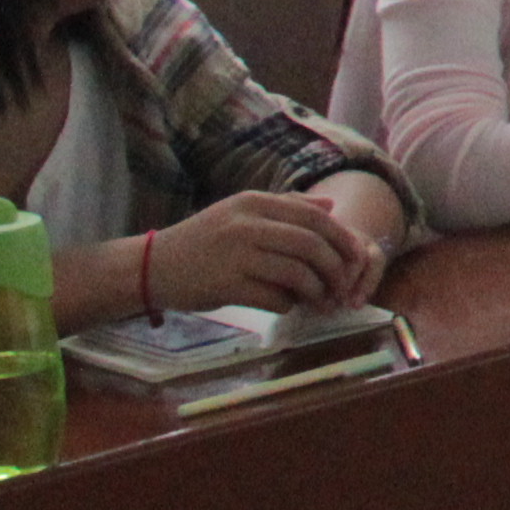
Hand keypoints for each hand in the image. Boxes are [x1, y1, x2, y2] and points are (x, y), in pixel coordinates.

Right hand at [150, 189, 379, 313]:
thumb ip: (287, 208)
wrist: (154, 265)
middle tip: (343, 286)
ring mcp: (236, 255)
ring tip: (320, 300)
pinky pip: (273, 297)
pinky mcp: (226, 285)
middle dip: (335, 268)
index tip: (355, 258)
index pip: (314, 217)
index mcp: (255, 203)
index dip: (342, 239)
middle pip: (311, 245)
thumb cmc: (204, 240)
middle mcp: (247, 224)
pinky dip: (288, 305)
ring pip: (296, 273)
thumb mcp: (241, 213)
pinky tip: (287, 306)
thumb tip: (331, 208)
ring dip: (316, 291)